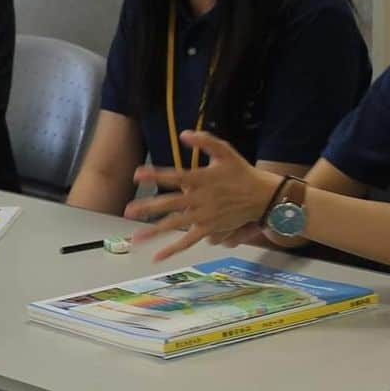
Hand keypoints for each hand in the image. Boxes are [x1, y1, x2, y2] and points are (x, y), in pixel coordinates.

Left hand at [123, 131, 281, 261]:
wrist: (262, 197)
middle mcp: (200, 198)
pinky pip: (188, 241)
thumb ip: (205, 141)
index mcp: (201, 179)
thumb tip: (184, 133)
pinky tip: (157, 256)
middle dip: (148, 207)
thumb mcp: (225, 151)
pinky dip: (172, 249)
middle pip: (170, 203)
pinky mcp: (209, 229)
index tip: (137, 175)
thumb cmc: (241, 172)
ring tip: (135, 238)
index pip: (174, 176)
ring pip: (175, 224)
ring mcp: (204, 216)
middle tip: (128, 210)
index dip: (155, 175)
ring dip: (154, 231)